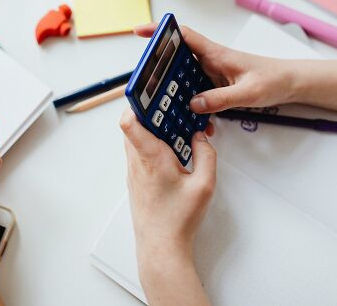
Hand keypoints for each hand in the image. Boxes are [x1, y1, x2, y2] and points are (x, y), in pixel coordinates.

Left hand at [119, 109, 214, 305]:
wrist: (160, 247)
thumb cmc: (178, 219)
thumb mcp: (204, 185)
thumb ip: (206, 155)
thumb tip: (201, 137)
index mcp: (151, 158)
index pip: (130, 122)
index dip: (135, 102)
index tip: (147, 89)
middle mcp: (137, 161)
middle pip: (133, 125)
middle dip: (149, 111)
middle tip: (167, 102)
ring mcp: (133, 170)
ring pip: (135, 138)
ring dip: (150, 128)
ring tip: (173, 125)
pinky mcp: (135, 179)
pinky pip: (138, 152)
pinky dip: (150, 143)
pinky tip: (170, 148)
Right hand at [134, 23, 296, 113]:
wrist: (291, 84)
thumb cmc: (274, 80)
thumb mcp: (248, 93)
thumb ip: (221, 98)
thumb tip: (194, 103)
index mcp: (216, 54)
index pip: (183, 36)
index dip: (161, 31)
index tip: (140, 31)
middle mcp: (210, 60)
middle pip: (176, 57)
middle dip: (158, 65)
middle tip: (143, 79)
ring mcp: (211, 73)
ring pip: (183, 76)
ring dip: (172, 87)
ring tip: (159, 101)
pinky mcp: (216, 85)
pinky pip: (195, 90)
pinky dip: (188, 100)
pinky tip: (186, 115)